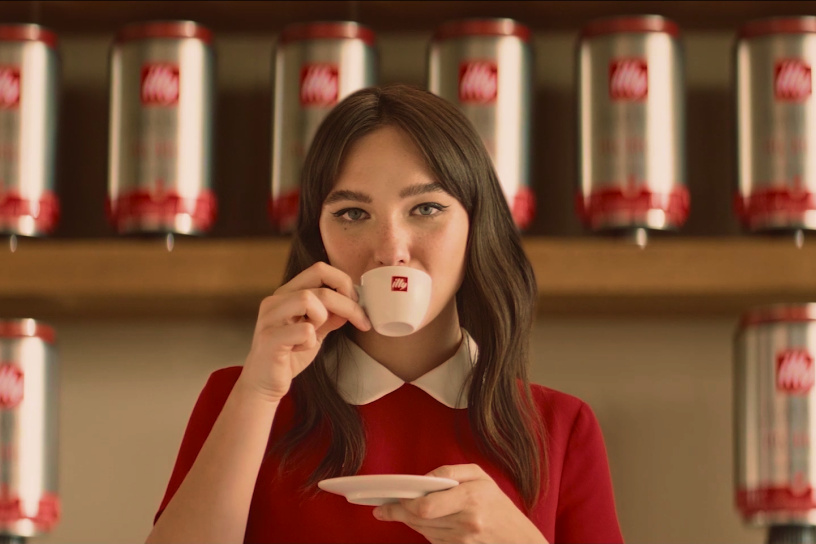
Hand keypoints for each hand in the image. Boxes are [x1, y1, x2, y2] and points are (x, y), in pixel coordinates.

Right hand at [236, 261, 371, 403]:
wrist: (264, 384)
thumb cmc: (289, 355)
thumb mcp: (315, 331)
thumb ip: (331, 316)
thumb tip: (353, 302)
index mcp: (287, 293)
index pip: (320, 270)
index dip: (344, 283)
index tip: (357, 304)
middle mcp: (276, 300)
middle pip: (321, 285)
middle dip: (348, 304)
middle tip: (360, 322)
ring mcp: (270, 318)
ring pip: (307, 300)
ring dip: (322, 318)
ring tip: (314, 335)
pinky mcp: (270, 338)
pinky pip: (303, 330)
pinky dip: (310, 341)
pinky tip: (300, 349)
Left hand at [372, 464, 547, 543]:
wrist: (518, 539)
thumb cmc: (498, 504)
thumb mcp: (480, 476)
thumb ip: (450, 471)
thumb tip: (423, 479)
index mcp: (470, 499)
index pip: (425, 507)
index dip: (403, 505)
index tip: (389, 501)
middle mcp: (465, 524)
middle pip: (419, 520)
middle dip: (398, 513)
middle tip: (383, 508)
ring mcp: (461, 542)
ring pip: (423, 531)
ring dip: (409, 521)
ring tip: (397, 511)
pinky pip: (432, 539)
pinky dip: (424, 530)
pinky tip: (421, 521)